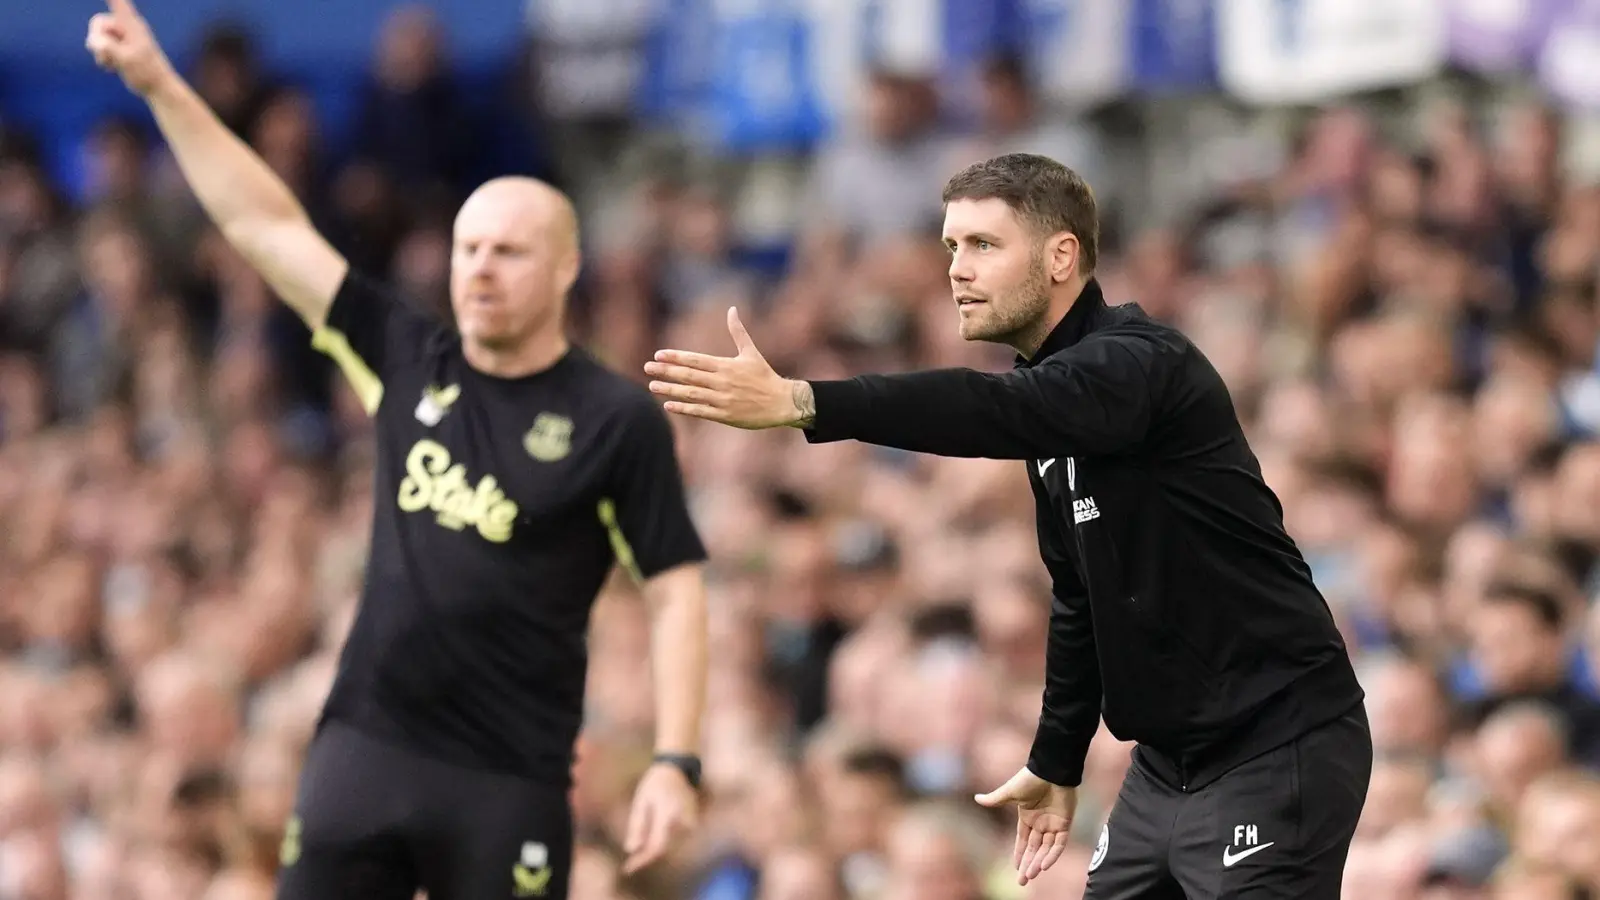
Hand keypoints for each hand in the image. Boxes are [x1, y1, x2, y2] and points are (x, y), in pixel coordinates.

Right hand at [85, 0, 175, 97]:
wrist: (157, 86)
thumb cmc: (147, 72)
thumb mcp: (126, 60)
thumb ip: (109, 48)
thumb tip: (95, 42)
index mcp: (132, 25)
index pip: (118, 3)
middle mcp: (127, 27)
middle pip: (97, 23)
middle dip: (97, 40)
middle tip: (108, 58)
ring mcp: (122, 37)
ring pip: (96, 36)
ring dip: (100, 52)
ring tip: (114, 64)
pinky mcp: (119, 46)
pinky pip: (100, 46)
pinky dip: (102, 57)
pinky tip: (112, 67)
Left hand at [621, 762, 699, 874]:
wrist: (677, 770)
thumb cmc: (655, 784)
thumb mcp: (640, 802)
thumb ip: (636, 825)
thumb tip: (631, 849)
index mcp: (669, 815)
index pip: (657, 846)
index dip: (642, 860)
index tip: (628, 868)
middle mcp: (684, 822)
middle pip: (665, 849)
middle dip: (647, 856)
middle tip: (630, 862)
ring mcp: (691, 823)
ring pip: (671, 847)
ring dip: (655, 849)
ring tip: (641, 847)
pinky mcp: (693, 824)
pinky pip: (677, 840)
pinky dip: (664, 843)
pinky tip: (652, 839)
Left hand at [646, 307, 810, 428]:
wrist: (781, 402)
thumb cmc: (765, 376)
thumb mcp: (751, 352)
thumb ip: (738, 331)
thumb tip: (732, 309)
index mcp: (726, 365)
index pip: (696, 360)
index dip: (676, 357)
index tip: (658, 354)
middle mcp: (722, 381)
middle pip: (689, 375)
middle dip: (667, 371)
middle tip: (647, 367)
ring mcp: (722, 399)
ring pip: (691, 393)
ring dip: (670, 390)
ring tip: (652, 386)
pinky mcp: (724, 415)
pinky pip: (700, 411)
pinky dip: (684, 408)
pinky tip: (668, 405)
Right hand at [974, 766, 1077, 885]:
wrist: (1051, 771)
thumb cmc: (1030, 779)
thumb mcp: (1010, 792)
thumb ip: (995, 799)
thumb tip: (976, 799)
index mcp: (1027, 816)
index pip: (1023, 841)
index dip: (1019, 854)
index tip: (1015, 868)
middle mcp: (1040, 823)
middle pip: (1033, 849)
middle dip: (1028, 865)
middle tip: (1022, 881)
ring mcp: (1053, 824)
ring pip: (1045, 849)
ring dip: (1039, 862)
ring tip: (1031, 875)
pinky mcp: (1065, 823)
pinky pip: (1059, 844)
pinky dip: (1052, 855)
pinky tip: (1045, 865)